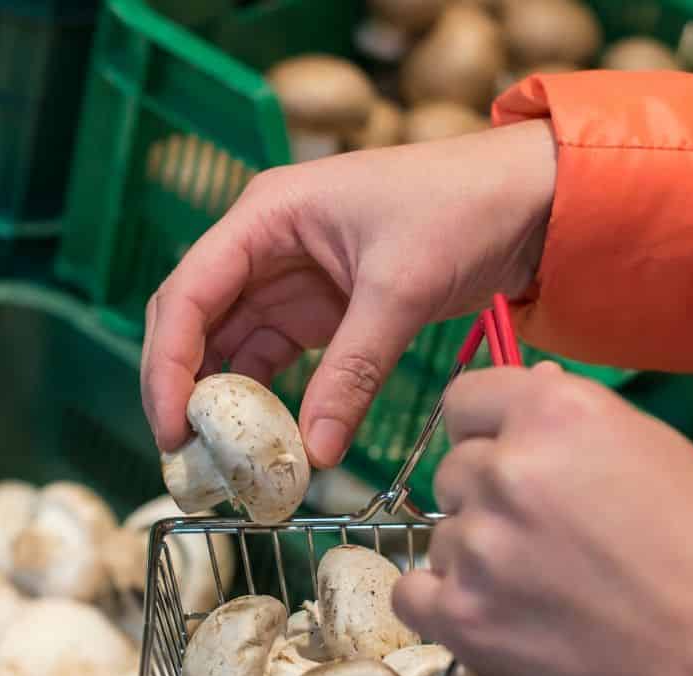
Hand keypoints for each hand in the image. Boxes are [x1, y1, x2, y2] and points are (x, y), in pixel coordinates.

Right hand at [141, 120, 556, 467]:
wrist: (524, 201)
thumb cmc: (460, 209)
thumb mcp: (401, 290)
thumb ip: (352, 373)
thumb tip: (314, 453)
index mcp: (266, 216)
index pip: (189, 293)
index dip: (168, 364)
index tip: (173, 427)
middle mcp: (264, 246)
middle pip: (194, 321)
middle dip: (182, 387)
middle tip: (186, 453)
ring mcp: (287, 279)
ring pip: (230, 347)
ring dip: (223, 401)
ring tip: (222, 458)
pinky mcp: (317, 310)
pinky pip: (274, 360)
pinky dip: (267, 400)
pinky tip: (270, 439)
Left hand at [393, 366, 692, 675]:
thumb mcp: (653, 451)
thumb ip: (571, 423)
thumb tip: (527, 387)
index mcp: (556, 411)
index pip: (464, 400)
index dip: (484, 432)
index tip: (503, 457)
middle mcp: (505, 468)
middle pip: (453, 472)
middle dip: (487, 499)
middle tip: (543, 538)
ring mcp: (477, 544)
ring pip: (441, 536)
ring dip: (475, 557)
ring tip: (541, 590)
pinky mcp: (461, 615)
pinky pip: (412, 594)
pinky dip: (441, 604)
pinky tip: (490, 613)